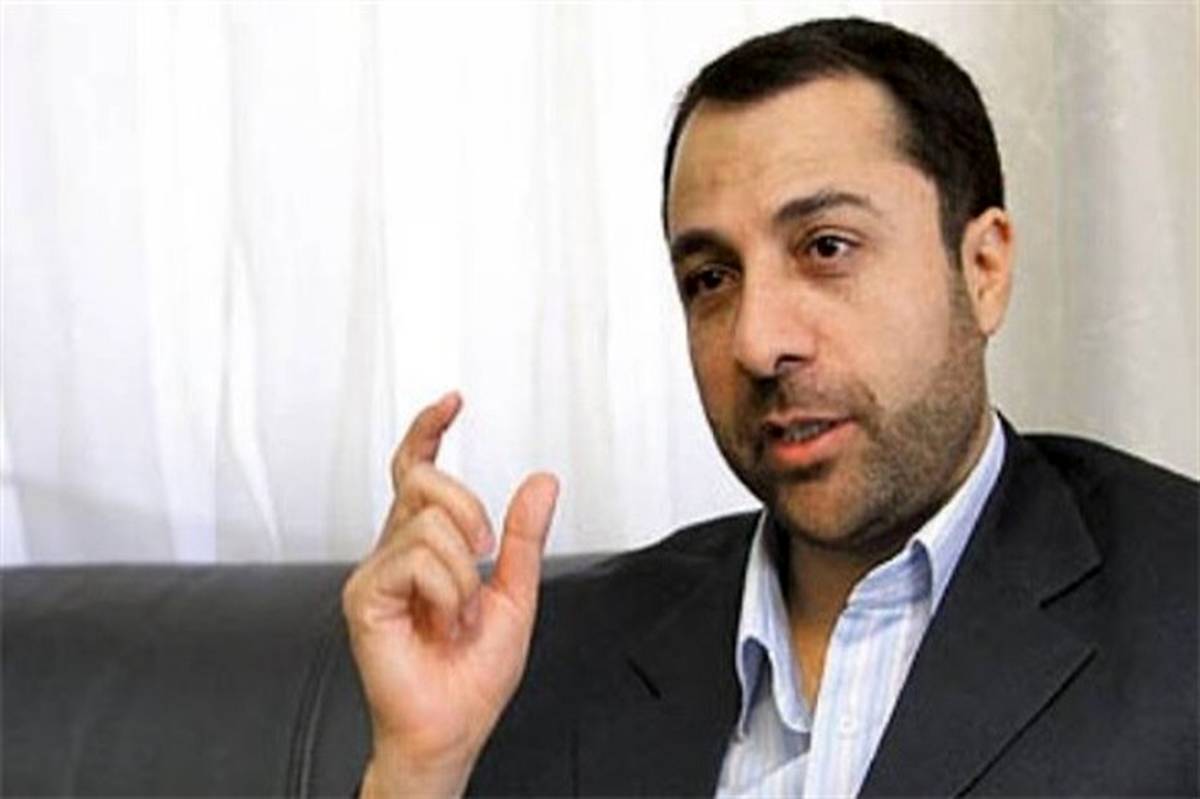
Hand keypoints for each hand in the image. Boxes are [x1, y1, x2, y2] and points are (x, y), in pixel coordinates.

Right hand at [342, 392, 559, 797]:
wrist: (453, 726)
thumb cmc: (473, 674)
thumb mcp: (516, 593)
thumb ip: (524, 536)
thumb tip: (540, 482)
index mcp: (426, 545)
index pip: (416, 469)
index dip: (429, 429)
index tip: (453, 402)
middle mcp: (395, 550)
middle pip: (423, 479)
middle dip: (469, 509)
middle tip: (485, 556)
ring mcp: (376, 572)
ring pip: (428, 520)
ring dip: (465, 572)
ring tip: (460, 613)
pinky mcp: (363, 596)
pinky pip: (415, 560)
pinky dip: (447, 591)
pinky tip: (443, 621)